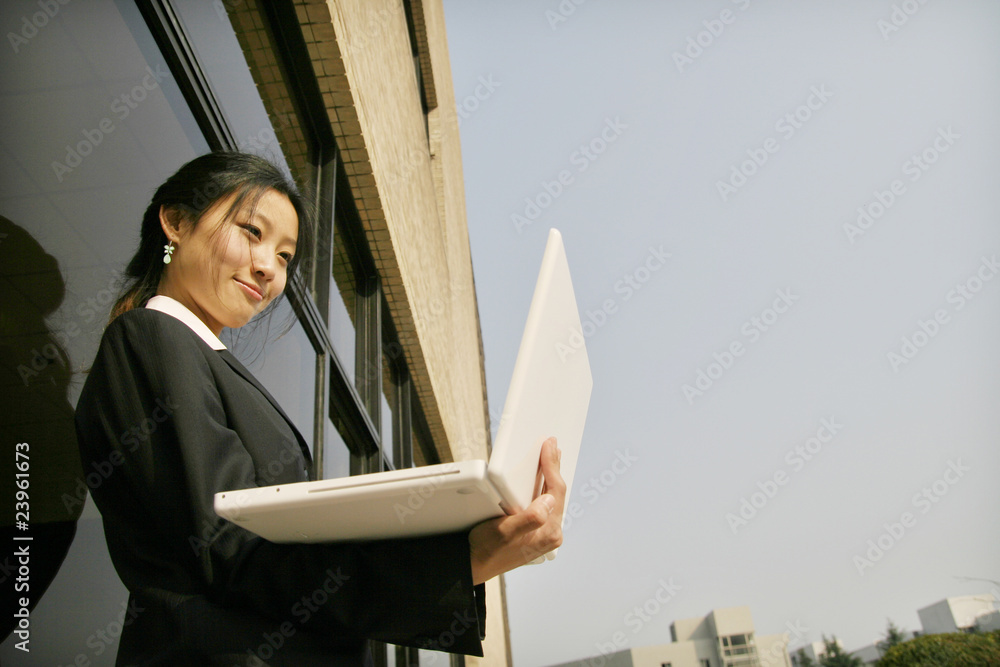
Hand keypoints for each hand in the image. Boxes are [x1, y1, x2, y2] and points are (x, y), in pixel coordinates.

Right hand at [468, 437, 564, 584]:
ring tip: (549, 457)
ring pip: (552, 497)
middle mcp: (551, 533)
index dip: (552, 465)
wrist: (473, 566)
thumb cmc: (486, 550)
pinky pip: (544, 504)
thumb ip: (530, 518)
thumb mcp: (504, 531)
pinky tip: (539, 478)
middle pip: (557, 492)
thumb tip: (548, 500)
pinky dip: (542, 487)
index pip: (556, 491)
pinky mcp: (536, 532)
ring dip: (549, 476)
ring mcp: (545, 533)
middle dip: (554, 467)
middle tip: (553, 445)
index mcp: (549, 532)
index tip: (549, 446)